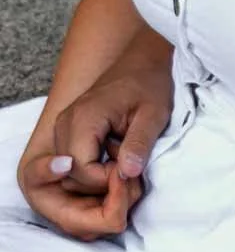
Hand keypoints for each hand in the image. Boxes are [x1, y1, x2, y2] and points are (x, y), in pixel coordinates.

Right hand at [18, 35, 173, 239]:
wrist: (140, 63)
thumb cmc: (149, 85)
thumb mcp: (154, 113)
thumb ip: (139, 143)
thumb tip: (128, 173)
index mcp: (83, 119)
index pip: (81, 171)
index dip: (107, 182)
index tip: (133, 176)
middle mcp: (65, 125)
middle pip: (70, 179)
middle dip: (102, 188)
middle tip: (134, 180)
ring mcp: (64, 130)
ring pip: (70, 177)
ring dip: (98, 183)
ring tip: (129, 171)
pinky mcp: (70, 135)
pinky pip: (75, 167)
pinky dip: (95, 175)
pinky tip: (119, 167)